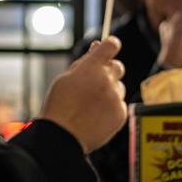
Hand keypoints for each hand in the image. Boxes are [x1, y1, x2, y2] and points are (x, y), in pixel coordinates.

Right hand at [41, 36, 127, 153]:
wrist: (63, 136)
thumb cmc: (60, 106)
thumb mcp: (66, 78)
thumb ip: (84, 63)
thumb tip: (96, 47)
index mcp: (91, 67)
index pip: (111, 45)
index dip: (110, 44)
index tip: (109, 47)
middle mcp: (106, 80)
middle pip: (118, 66)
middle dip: (109, 71)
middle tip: (95, 82)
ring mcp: (115, 97)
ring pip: (118, 87)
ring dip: (109, 91)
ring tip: (91, 105)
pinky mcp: (121, 113)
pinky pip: (119, 104)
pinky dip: (111, 108)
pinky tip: (96, 116)